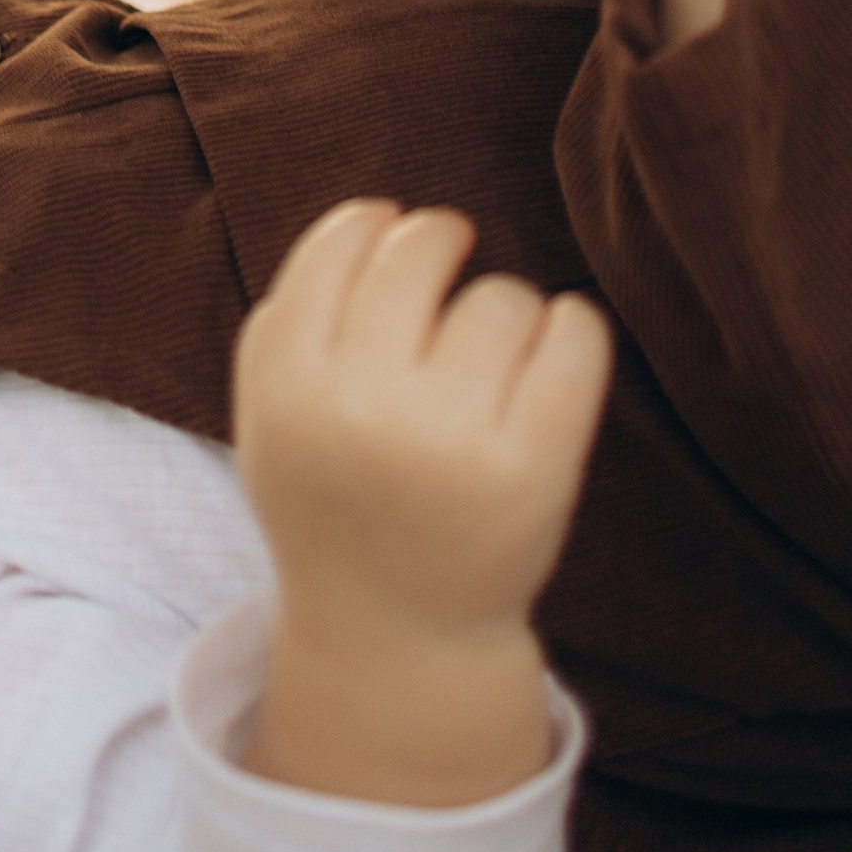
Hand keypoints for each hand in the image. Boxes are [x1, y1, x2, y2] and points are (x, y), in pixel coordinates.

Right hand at [234, 199, 610, 808]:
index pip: (346, 241)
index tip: (398, 233)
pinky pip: (574, 336)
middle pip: (423, 251)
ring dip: (504, 310)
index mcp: (290, 386)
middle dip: (443, 242)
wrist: (397, 635)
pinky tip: (556, 349)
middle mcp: (364, 408)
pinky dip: (573, 329)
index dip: (379, 224)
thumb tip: (380, 216)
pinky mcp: (533, 468)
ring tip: (490, 361)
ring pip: (503, 296)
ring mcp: (451, 440)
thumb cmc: (337, 497)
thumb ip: (298, 316)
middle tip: (452, 269)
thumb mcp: (277, 413)